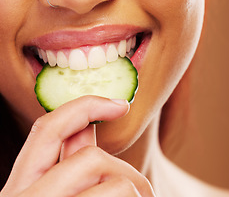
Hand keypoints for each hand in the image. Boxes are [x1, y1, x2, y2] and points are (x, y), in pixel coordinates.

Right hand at [0, 96, 154, 196]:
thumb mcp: (62, 192)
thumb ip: (71, 161)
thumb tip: (87, 122)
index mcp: (22, 187)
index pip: (48, 129)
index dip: (84, 107)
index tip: (120, 104)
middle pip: (90, 159)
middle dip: (123, 168)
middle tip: (142, 190)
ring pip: (117, 184)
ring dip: (136, 194)